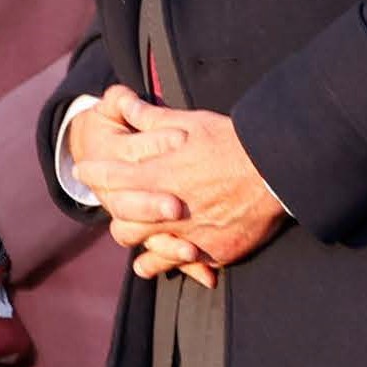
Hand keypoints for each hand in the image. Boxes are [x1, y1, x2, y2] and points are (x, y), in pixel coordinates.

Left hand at [65, 89, 287, 282]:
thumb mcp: (191, 123)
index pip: (111, 179)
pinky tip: (158, 261)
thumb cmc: (235, 142)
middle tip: (114, 205)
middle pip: (122, 222)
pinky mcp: (215, 251)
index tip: (85, 170)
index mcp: (159, 176)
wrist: (280, 171)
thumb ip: (152, 119)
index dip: (94, 174)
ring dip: (138, 241)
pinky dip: (167, 261)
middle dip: (116, 213)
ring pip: (147, 248)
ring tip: (134, 235)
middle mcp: (169, 210)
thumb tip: (124, 103)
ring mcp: (191, 234)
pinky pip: (181, 264)